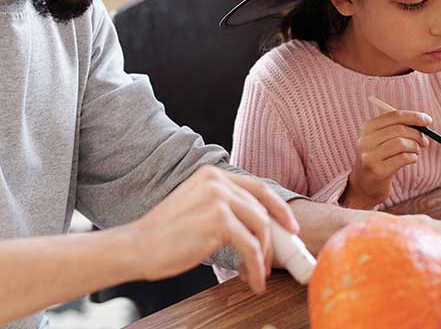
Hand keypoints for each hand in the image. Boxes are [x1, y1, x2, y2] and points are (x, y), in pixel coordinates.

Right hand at [126, 165, 298, 293]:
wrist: (136, 247)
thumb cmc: (165, 235)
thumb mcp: (197, 207)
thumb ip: (224, 207)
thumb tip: (257, 225)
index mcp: (213, 175)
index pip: (258, 188)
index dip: (279, 209)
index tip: (291, 228)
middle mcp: (218, 181)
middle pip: (262, 210)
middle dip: (273, 240)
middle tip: (272, 262)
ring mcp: (219, 199)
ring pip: (260, 228)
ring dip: (264, 257)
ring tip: (257, 275)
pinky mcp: (219, 221)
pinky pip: (251, 247)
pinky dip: (256, 267)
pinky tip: (252, 280)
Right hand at [341, 110, 430, 208]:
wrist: (364, 185)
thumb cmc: (380, 158)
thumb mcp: (384, 140)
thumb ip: (400, 128)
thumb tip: (424, 120)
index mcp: (368, 128)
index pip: (394, 116)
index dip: (413, 116)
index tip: (428, 121)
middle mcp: (365, 140)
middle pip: (399, 129)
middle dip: (417, 134)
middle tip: (425, 142)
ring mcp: (370, 157)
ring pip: (401, 143)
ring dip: (415, 147)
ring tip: (416, 152)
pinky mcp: (377, 171)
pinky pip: (402, 158)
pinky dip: (412, 157)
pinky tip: (411, 160)